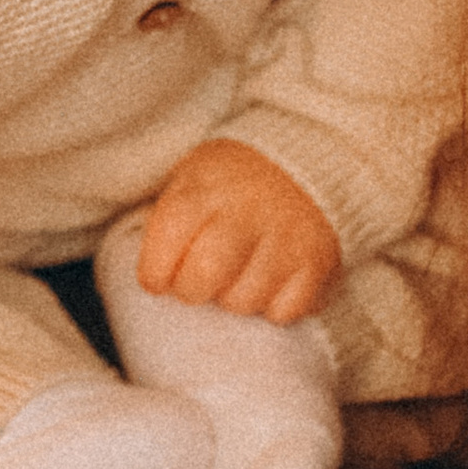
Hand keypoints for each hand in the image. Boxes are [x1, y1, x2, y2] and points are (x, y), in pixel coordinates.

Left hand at [138, 138, 340, 321]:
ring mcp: (285, 238)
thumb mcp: (191, 177)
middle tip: (199, 279)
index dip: (154, 274)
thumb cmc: (232, 180)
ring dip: (234, 297)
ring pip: (243, 302)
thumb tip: (150, 277)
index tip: (159, 275)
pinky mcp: (317, 262)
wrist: (306, 157)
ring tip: (239, 272)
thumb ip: (167, 220)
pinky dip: (274, 305)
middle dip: (192, 289)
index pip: (163, 248)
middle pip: (201, 280)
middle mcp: (244, 211)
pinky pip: (284, 311)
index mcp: (203, 188)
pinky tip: (272, 279)